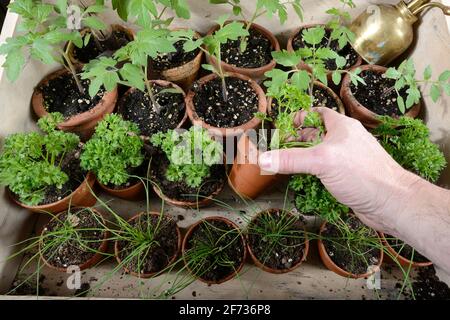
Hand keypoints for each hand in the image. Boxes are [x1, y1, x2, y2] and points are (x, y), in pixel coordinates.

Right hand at [258, 107, 422, 233]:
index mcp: (341, 127)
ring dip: (304, 157)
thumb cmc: (362, 174)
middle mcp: (345, 140)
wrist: (392, 203)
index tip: (283, 128)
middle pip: (316, 133)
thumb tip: (261, 158)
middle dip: (296, 140)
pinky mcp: (349, 176)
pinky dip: (313, 172)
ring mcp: (348, 159)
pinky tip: (304, 180)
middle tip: (279, 148)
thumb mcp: (321, 162)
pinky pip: (326, 169)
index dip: (299, 117)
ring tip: (286, 164)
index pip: (317, 113)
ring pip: (320, 153)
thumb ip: (290, 159)